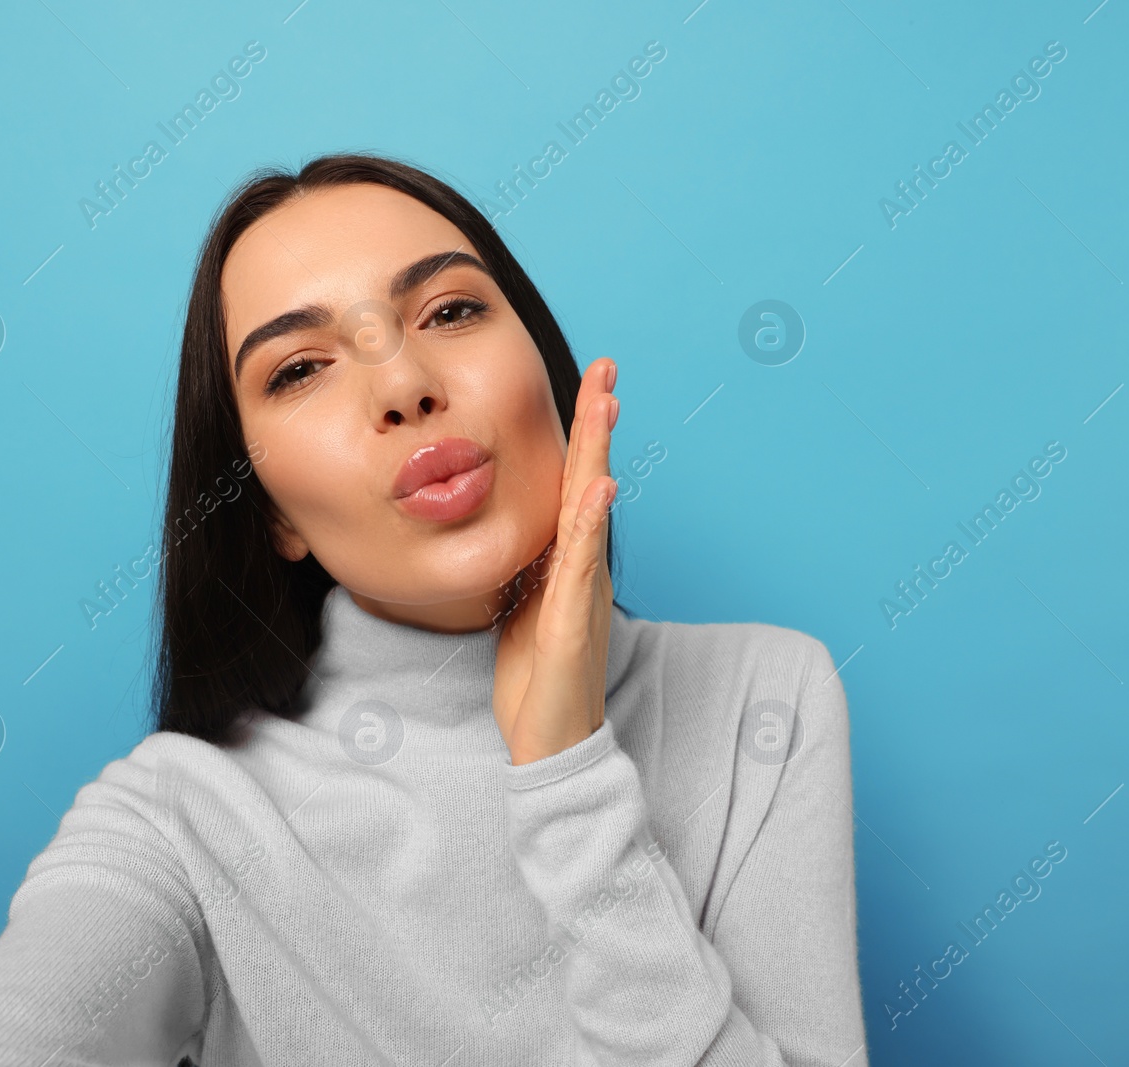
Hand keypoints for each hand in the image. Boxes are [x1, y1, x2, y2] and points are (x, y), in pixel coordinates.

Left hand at [492, 357, 618, 765]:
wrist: (552, 741)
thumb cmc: (539, 678)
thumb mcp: (524, 605)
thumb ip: (531, 565)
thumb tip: (520, 529)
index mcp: (569, 562)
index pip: (577, 484)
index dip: (584, 434)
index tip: (591, 383)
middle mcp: (585, 568)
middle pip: (593, 481)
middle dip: (599, 423)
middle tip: (608, 368)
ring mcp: (584, 592)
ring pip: (592, 510)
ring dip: (600, 455)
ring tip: (606, 406)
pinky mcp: (574, 622)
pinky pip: (581, 565)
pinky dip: (590, 524)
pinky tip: (600, 488)